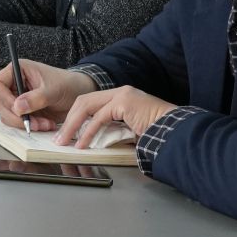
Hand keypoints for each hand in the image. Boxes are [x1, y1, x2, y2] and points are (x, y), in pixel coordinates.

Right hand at [0, 61, 92, 130]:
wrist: (78, 94)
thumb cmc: (67, 84)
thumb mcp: (53, 89)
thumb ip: (36, 98)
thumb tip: (17, 107)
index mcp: (17, 71)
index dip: (4, 98)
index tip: (18, 108)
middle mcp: (13, 85)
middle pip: (0, 103)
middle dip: (16, 116)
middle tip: (33, 123)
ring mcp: (17, 99)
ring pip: (7, 115)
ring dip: (24, 123)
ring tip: (44, 124)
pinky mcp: (23, 112)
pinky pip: (17, 122)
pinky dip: (29, 126)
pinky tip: (44, 124)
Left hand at [56, 86, 177, 148]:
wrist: (177, 131)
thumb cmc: (158, 134)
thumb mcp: (130, 131)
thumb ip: (113, 131)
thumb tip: (96, 142)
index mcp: (121, 97)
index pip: (90, 102)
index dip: (74, 117)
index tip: (66, 132)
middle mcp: (120, 92)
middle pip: (83, 101)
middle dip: (68, 120)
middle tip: (59, 137)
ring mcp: (122, 95)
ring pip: (86, 106)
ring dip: (72, 125)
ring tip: (65, 141)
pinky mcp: (125, 102)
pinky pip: (98, 117)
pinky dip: (88, 131)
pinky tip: (82, 143)